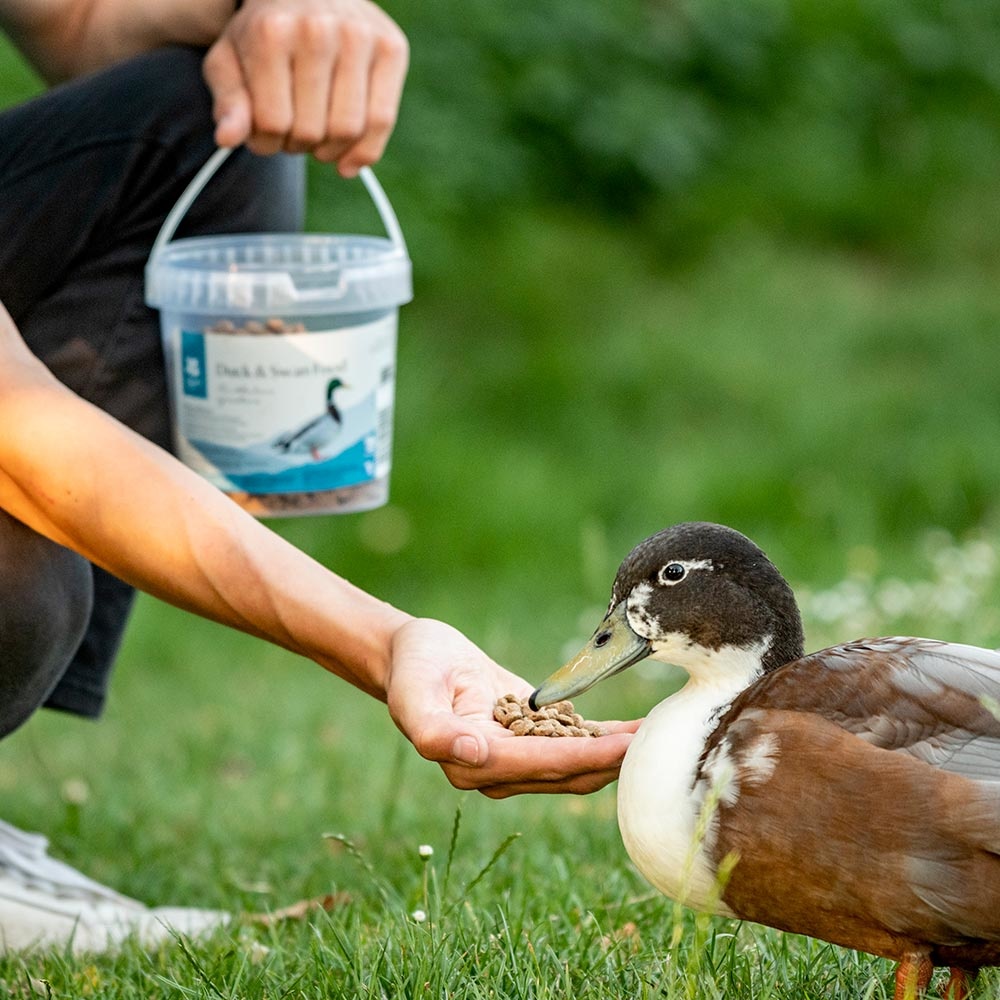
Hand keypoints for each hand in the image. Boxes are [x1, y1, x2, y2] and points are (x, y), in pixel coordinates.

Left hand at [202, 0, 408, 174]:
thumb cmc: (264, 35)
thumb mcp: (230, 63)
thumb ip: (228, 102)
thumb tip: (227, 138)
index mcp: (272, 32)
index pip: (272, 123)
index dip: (265, 144)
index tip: (264, 136)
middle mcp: (319, 28)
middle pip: (311, 130)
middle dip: (297, 146)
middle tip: (292, 133)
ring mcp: (360, 36)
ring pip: (347, 130)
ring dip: (329, 151)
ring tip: (317, 139)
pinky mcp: (391, 48)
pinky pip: (382, 121)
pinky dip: (364, 152)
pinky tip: (347, 158)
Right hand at [385, 618, 638, 798]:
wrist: (414, 655)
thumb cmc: (414, 669)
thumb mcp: (415, 695)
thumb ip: (436, 730)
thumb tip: (476, 755)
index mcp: (474, 764)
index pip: (541, 765)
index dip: (585, 759)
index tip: (625, 750)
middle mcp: (500, 770)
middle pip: (568, 773)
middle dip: (613, 762)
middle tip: (661, 746)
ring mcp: (518, 756)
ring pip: (578, 763)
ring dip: (617, 754)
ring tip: (661, 738)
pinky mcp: (532, 736)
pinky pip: (575, 741)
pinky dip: (606, 738)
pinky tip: (639, 730)